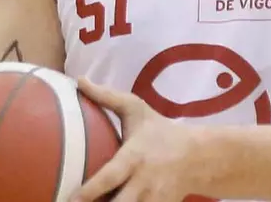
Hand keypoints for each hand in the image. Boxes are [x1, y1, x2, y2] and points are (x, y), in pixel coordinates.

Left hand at [72, 78, 207, 201]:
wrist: (198, 157)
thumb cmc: (159, 130)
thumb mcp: (136, 109)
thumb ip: (106, 97)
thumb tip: (79, 80)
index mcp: (134, 157)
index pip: (110, 177)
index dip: (90, 190)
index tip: (71, 199)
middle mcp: (144, 182)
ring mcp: (154, 199)